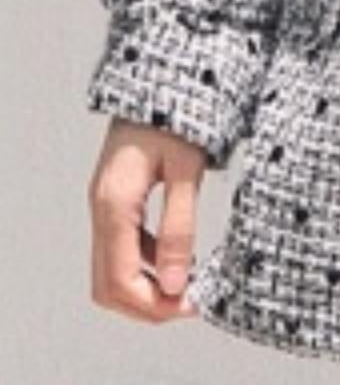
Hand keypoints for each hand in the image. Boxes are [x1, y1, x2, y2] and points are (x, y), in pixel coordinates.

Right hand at [88, 116, 207, 322]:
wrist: (158, 77)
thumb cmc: (176, 113)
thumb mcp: (187, 169)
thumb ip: (180, 227)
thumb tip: (177, 284)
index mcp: (114, 204)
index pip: (120, 282)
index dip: (155, 306)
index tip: (192, 307)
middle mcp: (101, 209)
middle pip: (108, 286)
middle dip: (147, 305)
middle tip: (191, 305)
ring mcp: (105, 206)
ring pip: (112, 270)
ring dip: (147, 287)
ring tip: (190, 285)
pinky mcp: (116, 200)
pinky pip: (123, 248)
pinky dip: (147, 265)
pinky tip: (179, 259)